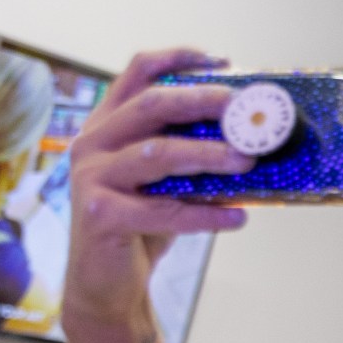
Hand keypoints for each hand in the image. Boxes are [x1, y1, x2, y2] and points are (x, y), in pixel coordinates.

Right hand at [64, 49, 249, 340]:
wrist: (107, 284)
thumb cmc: (141, 228)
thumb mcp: (165, 183)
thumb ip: (189, 156)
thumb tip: (251, 141)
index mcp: (107, 125)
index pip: (136, 73)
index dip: (177, 58)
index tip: (221, 61)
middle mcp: (92, 143)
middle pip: (150, 106)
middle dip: (200, 102)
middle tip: (243, 109)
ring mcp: (92, 177)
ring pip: (158, 154)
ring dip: (208, 156)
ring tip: (248, 161)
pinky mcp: (99, 213)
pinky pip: (162, 209)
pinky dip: (205, 215)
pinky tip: (238, 218)